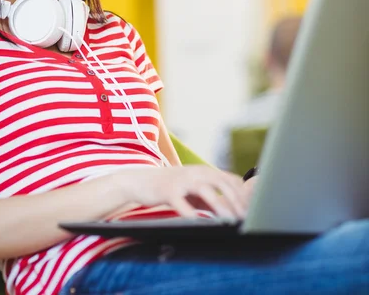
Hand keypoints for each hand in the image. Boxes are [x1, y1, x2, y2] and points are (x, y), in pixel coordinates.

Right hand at [116, 165, 250, 219]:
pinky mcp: (168, 191)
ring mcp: (182, 181)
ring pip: (205, 190)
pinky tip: (199, 222)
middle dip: (235, 200)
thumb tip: (233, 210)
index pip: (229, 179)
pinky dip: (191, 213)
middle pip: (221, 182)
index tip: (253, 209)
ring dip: (220, 205)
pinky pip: (182, 203)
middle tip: (245, 217)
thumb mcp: (194, 191)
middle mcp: (195, 172)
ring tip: (230, 220)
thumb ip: (212, 197)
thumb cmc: (172, 188)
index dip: (242, 194)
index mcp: (204, 171)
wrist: (141, 181)